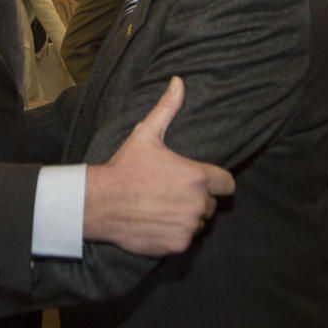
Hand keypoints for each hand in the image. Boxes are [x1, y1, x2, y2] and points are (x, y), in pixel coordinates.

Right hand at [83, 77, 235, 255]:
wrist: (100, 202)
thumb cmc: (125, 167)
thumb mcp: (146, 135)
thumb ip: (167, 109)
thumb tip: (178, 82)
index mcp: (197, 176)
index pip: (227, 184)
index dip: (215, 182)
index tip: (200, 182)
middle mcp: (198, 203)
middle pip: (211, 205)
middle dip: (197, 200)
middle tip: (171, 193)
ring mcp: (188, 226)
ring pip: (199, 223)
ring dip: (187, 218)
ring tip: (163, 208)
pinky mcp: (177, 245)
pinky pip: (185, 240)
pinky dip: (175, 234)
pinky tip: (156, 222)